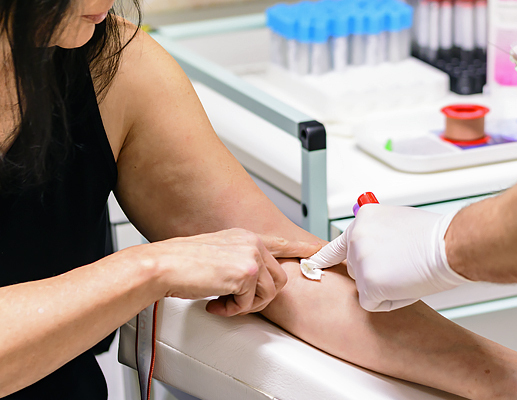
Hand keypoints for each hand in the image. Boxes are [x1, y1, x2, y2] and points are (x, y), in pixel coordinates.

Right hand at [135, 228, 318, 315]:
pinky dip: (232, 309)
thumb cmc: (181, 263)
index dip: (302, 249)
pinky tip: (215, 302)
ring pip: (268, 293)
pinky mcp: (246, 272)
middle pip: (279, 278)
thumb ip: (239, 263)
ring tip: (222, 301)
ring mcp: (251, 255)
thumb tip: (251, 283)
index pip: (282, 242)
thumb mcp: (217, 255)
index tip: (320, 249)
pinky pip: (250, 303)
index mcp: (246, 236)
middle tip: (236, 302)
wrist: (163, 265)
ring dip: (245, 305)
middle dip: (259, 297)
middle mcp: (252, 242)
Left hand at [307, 205, 470, 311]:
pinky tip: (406, 285)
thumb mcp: (396, 222)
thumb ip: (376, 235)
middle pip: (354, 269)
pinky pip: (372, 303)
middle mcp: (355, 239)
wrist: (449, 245)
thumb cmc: (434, 235)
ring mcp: (359, 261)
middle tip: (400, 266)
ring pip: (364, 286)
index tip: (312, 267)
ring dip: (382, 287)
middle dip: (373, 273)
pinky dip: (389, 301)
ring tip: (407, 272)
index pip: (335, 245)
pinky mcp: (368, 284)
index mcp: (362, 220)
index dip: (324, 259)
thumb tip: (375, 247)